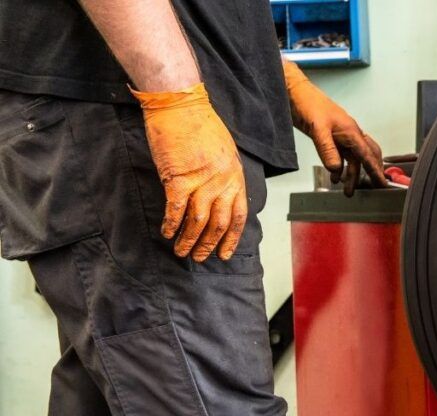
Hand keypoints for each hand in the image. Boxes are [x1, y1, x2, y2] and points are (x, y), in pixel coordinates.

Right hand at [132, 83, 247, 261]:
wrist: (180, 104)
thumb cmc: (200, 124)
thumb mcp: (224, 151)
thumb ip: (224, 175)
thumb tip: (218, 196)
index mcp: (236, 175)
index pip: (239, 215)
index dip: (231, 238)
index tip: (224, 253)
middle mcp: (223, 181)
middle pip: (219, 223)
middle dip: (209, 244)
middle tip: (199, 257)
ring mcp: (202, 180)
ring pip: (199, 221)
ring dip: (189, 240)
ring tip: (180, 251)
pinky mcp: (179, 178)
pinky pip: (176, 209)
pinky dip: (171, 224)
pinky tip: (166, 232)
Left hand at [283, 59, 385, 195]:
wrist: (294, 92)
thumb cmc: (308, 103)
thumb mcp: (318, 128)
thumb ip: (327, 150)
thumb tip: (336, 168)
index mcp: (351, 131)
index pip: (367, 155)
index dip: (375, 170)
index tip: (382, 183)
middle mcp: (349, 133)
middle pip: (367, 156)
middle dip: (371, 172)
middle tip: (374, 187)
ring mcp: (341, 135)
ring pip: (353, 158)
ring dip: (352, 174)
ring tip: (348, 190)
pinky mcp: (331, 137)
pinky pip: (341, 155)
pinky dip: (340, 168)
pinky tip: (335, 177)